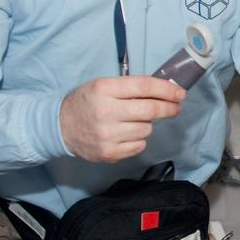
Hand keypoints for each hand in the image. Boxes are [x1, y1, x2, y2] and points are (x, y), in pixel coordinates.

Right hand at [60, 76, 185, 162]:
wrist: (59, 127)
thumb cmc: (87, 103)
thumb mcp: (103, 86)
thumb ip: (131, 88)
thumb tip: (165, 91)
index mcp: (104, 89)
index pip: (144, 87)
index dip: (167, 90)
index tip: (180, 93)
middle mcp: (106, 111)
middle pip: (150, 111)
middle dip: (169, 108)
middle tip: (176, 107)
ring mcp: (107, 135)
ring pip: (146, 129)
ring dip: (146, 124)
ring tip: (132, 121)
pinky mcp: (109, 153)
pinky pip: (139, 145)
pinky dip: (138, 139)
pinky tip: (126, 134)